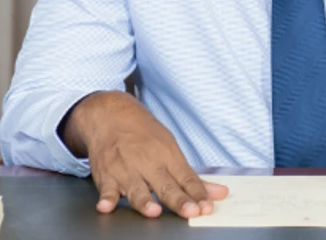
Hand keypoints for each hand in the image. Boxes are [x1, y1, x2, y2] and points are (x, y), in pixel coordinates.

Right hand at [60, 90, 228, 217]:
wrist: (111, 115)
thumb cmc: (143, 133)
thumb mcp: (169, 148)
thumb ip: (191, 177)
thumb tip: (219, 193)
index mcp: (167, 155)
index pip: (186, 178)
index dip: (198, 194)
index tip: (207, 207)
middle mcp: (147, 162)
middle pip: (165, 186)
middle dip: (178, 200)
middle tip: (191, 211)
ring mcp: (126, 169)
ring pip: (136, 189)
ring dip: (144, 201)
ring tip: (153, 211)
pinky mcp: (106, 175)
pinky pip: (106, 189)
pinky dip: (106, 198)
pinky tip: (106, 206)